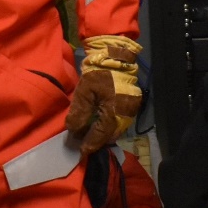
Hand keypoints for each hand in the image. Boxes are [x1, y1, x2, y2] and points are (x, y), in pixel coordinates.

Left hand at [65, 35, 141, 154]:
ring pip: (117, 130)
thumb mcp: (84, 91)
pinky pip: (121, 122)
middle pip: (111, 135)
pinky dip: (111, 126)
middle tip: (85, 144)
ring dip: (105, 135)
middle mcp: (125, 115)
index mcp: (113, 112)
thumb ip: (79, 112)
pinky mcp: (133, 105)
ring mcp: (131, 110)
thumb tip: (74, 131)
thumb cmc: (99, 73)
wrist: (116, 56)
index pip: (100, 135)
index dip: (90, 144)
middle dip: (98, 141)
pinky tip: (102, 125)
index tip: (81, 151)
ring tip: (92, 136)